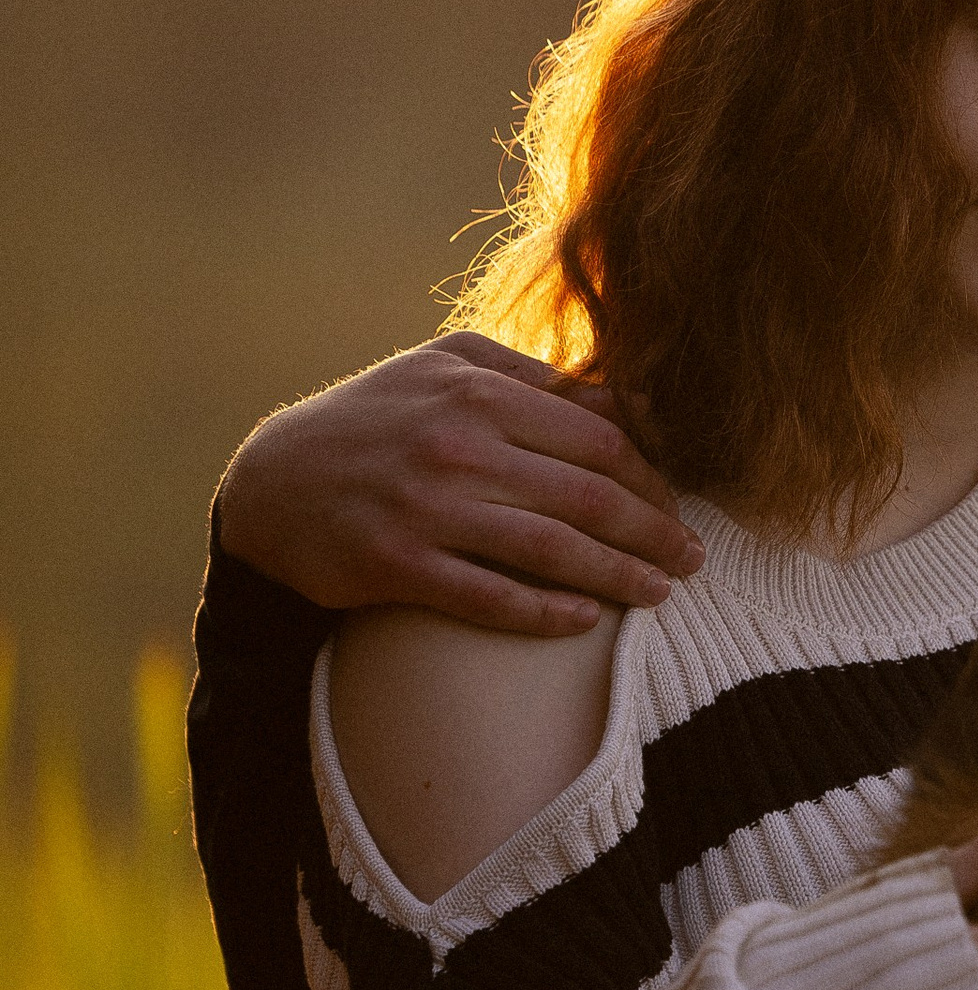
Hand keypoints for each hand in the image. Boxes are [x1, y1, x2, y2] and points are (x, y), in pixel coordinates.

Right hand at [215, 338, 703, 634]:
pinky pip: (490, 597)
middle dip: (654, 532)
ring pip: (550, 548)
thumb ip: (534, 380)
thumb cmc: (379, 419)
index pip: (599, 437)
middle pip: (588, 493)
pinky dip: (546, 612)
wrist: (271, 481)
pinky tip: (586, 620)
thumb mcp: (447, 370)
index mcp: (478, 390)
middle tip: (693, 559)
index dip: (653, 479)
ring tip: (661, 593)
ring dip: (618, 575)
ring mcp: (425, 507)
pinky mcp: (396, 565)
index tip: (679, 508)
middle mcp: (457, 445)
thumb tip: (627, 404)